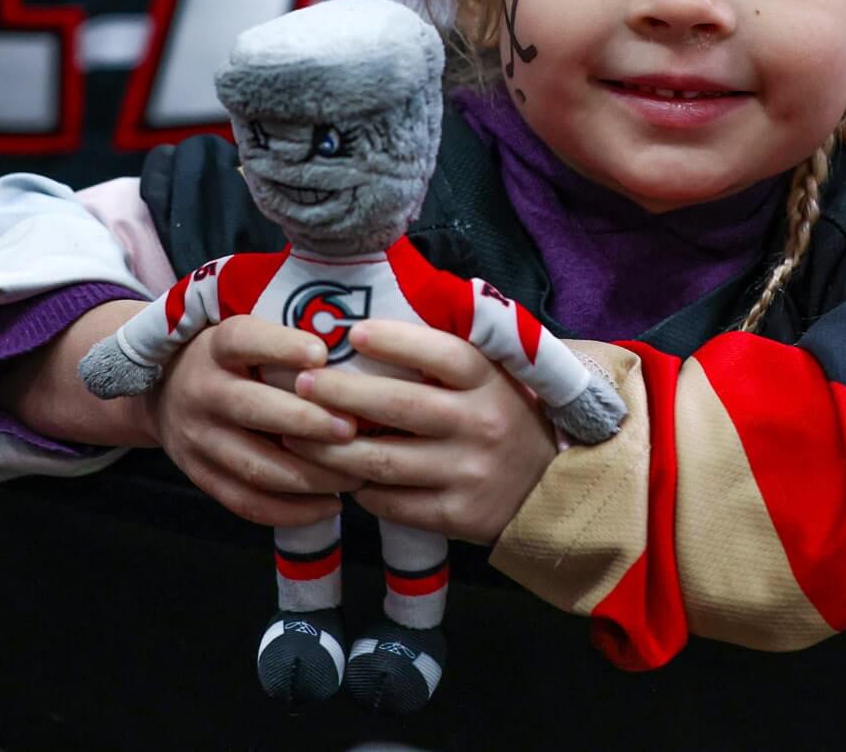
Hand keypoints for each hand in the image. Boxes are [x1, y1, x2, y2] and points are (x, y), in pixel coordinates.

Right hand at [147, 314, 367, 527]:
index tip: (322, 353)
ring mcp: (197, 439)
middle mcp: (201, 391)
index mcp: (215, 347)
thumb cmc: (232, 359)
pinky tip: (330, 505)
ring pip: (254, 465)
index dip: (280, 346)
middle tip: (352, 429)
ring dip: (310, 475)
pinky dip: (291, 511)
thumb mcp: (247, 337)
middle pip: (251, 408)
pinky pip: (246, 503)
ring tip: (355, 475)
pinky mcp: (200, 476)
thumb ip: (287, 344)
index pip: (243, 340)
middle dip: (306, 421)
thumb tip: (358, 354)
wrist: (164, 391)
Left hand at [290, 320, 557, 544]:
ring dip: (332, 448)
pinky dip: (360, 490)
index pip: (442, 354)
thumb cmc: (506, 418)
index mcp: (491, 382)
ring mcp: (469, 473)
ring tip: (295, 433)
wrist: (551, 488)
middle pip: (400, 406)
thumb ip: (450, 358)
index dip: (396, 341)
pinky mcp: (457, 516)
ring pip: (384, 460)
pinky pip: (393, 503)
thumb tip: (376, 329)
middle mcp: (482, 424)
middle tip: (302, 383)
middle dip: (342, 393)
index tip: (352, 332)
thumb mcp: (495, 378)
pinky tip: (337, 476)